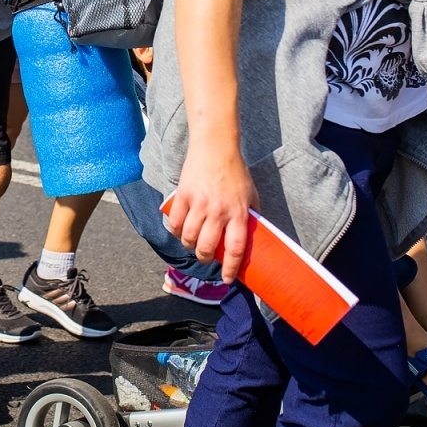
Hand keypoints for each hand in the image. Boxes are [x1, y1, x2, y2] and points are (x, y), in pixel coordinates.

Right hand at [165, 135, 260, 284]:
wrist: (215, 147)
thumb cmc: (236, 172)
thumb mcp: (251, 195)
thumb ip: (250, 216)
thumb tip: (252, 238)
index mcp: (238, 212)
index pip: (235, 248)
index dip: (231, 268)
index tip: (227, 279)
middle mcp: (218, 211)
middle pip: (207, 247)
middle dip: (205, 258)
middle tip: (206, 257)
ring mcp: (199, 203)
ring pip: (188, 238)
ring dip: (189, 246)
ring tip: (193, 244)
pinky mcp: (183, 196)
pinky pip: (174, 223)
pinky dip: (175, 232)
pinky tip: (179, 231)